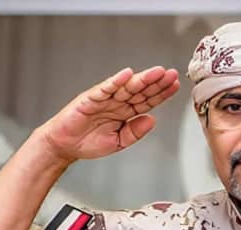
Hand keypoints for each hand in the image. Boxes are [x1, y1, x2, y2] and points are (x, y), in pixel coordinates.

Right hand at [37, 66, 180, 162]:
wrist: (65, 146)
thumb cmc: (88, 142)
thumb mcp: (119, 142)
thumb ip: (135, 132)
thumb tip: (152, 120)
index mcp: (125, 112)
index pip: (147, 100)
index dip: (162, 93)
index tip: (175, 85)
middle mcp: (117, 102)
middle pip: (141, 90)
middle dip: (157, 82)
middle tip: (172, 74)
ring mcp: (104, 99)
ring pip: (127, 86)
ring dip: (142, 79)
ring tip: (157, 72)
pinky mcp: (90, 98)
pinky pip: (105, 88)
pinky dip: (116, 81)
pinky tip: (128, 74)